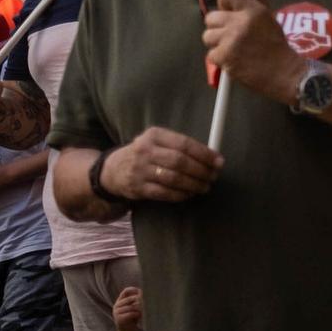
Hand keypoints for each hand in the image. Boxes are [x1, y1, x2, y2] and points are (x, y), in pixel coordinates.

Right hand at [103, 127, 222, 203]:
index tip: (219, 162)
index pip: (184, 144)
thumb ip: (181, 146)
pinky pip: (165, 193)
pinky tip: (190, 193)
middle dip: (201, 171)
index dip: (205, 154)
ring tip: (205, 187)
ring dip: (194, 184)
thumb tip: (213, 157)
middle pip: (180, 161)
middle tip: (213, 177)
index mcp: (154, 135)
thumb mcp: (157, 142)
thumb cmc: (145, 154)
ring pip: (174, 179)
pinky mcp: (138, 188)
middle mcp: (145, 151)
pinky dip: (181, 194)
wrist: (113, 170)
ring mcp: (140, 170)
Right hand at [113, 286, 142, 330]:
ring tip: (142, 312)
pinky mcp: (119, 319)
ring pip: (131, 307)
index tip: (141, 291)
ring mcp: (116, 312)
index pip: (125, 292)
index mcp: (119, 301)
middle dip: (139, 301)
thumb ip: (136, 300)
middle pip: (130, 299)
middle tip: (145, 305)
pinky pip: (131, 313)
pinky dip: (137, 314)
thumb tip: (142, 292)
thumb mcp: (133, 308)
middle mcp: (116, 306)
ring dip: (139, 309)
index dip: (133, 290)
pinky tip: (139, 316)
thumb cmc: (132, 318)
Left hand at [205, 0, 303, 105]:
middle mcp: (240, 23)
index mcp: (253, 10)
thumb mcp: (270, 17)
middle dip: (220, 26)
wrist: (284, 73)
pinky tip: (235, 60)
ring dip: (218, 42)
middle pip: (211, 17)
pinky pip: (211, 54)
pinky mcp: (223, 57)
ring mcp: (230, 41)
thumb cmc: (276, 44)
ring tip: (234, 48)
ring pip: (208, 36)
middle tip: (234, 35)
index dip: (226, 2)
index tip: (231, 11)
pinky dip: (221, 58)